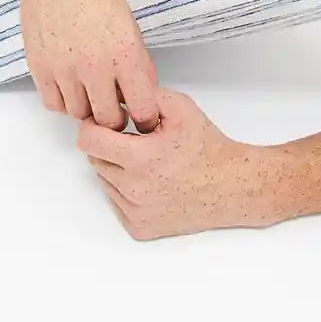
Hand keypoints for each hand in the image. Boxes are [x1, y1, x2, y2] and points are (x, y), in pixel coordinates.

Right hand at [17, 0, 159, 132]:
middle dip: (115, 116)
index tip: (143, 118)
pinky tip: (69, 83)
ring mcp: (64, 70)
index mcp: (124, 54)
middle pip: (108, 120)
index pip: (142, 108)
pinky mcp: (39, 68)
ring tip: (90, 88)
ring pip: (79, 114)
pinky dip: (63, 100)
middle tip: (115, 107)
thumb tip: (141, 94)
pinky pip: (54, 104)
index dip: (145, 117)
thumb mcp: (130, 27)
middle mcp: (94, 67)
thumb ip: (138, 64)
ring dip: (87, 107)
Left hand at [78, 86, 265, 240]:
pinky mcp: (139, 227)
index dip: (93, 126)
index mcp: (141, 158)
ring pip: (105, 181)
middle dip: (109, 146)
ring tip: (148, 161)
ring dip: (117, 168)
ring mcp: (136, 212)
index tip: (104, 122)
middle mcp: (135, 189)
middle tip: (135, 140)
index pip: (89, 141)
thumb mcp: (179, 107)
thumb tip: (116, 94)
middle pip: (95, 159)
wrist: (231, 186)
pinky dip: (126, 190)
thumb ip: (144, 95)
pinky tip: (151, 181)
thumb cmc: (209, 150)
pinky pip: (116, 202)